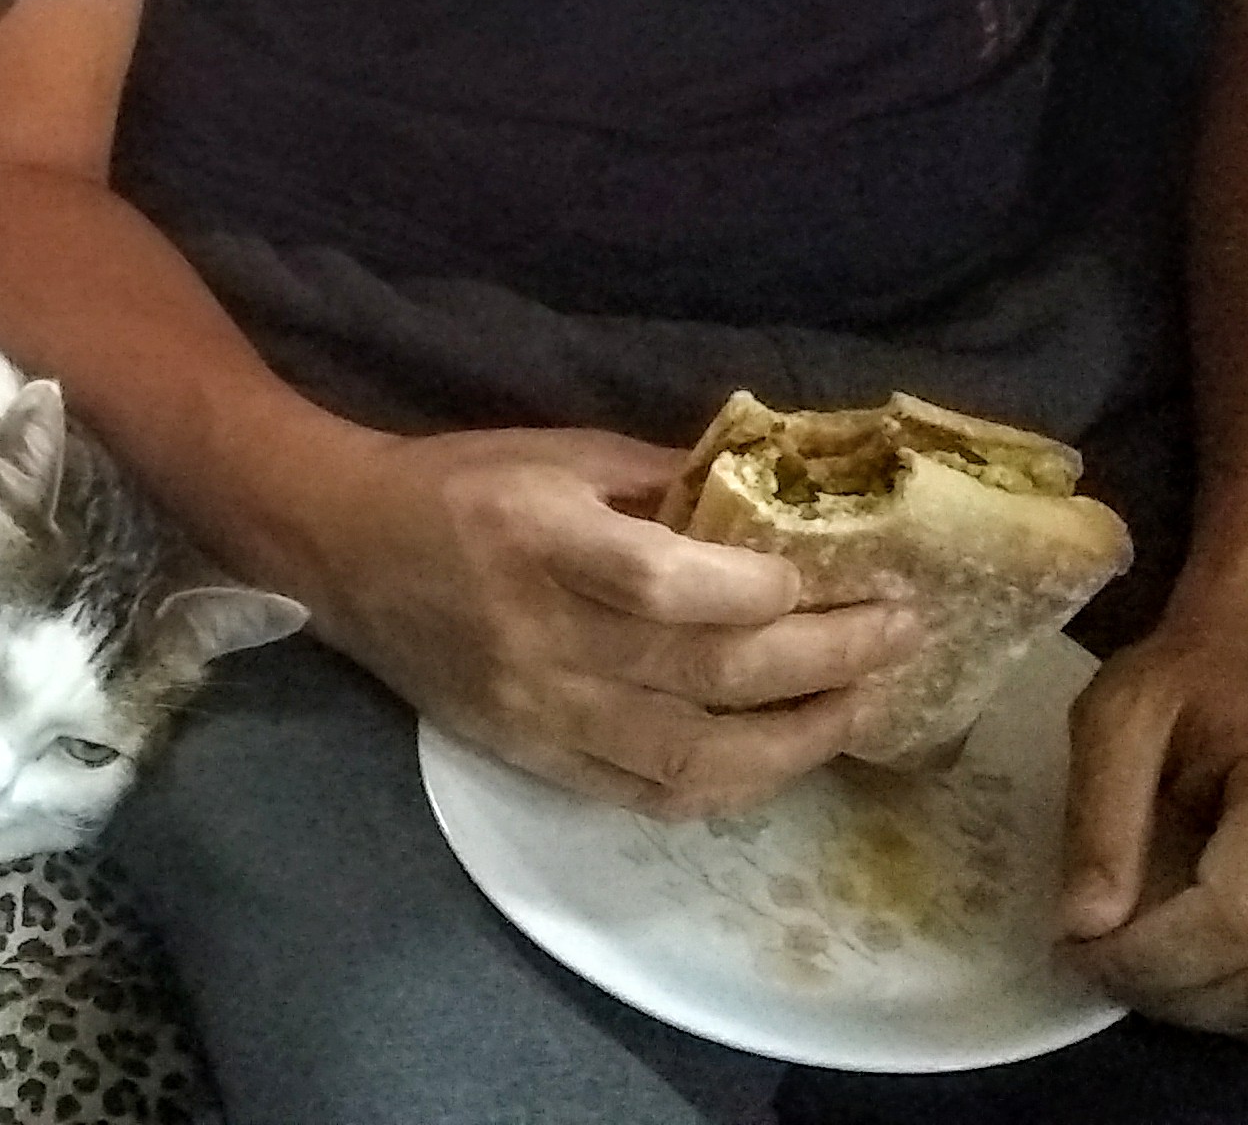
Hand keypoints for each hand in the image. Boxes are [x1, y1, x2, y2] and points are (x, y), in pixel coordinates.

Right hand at [299, 425, 923, 818]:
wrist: (346, 549)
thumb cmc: (460, 482)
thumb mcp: (558, 451)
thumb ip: (662, 478)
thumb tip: (776, 493)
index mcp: (543, 540)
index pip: (667, 585)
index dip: (762, 588)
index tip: (836, 571)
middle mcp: (544, 637)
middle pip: (706, 671)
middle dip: (824, 657)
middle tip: (901, 631)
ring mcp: (540, 710)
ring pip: (691, 756)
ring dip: (797, 739)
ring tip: (864, 705)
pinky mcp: (533, 757)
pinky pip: (646, 796)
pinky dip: (727, 788)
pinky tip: (781, 760)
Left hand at [1059, 609, 1247, 1057]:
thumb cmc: (1192, 685)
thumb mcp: (1118, 714)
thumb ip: (1100, 815)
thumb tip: (1085, 925)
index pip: (1236, 919)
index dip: (1147, 957)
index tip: (1078, 948)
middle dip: (1177, 995)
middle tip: (1109, 959)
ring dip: (1224, 1018)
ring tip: (1162, 967)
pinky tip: (1224, 975)